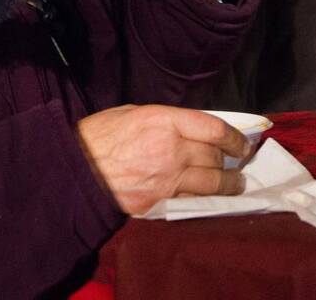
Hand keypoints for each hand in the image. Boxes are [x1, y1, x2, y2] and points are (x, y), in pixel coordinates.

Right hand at [77, 104, 251, 214]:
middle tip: (240, 161)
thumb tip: (194, 128)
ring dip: (229, 183)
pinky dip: (205, 198)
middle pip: (216, 155)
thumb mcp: (134, 113)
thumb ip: (168, 120)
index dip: (236, 138)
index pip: (215, 128)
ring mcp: (164, 179)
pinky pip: (191, 200)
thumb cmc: (99, 136)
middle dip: (232, 159)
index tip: (243, 143)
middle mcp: (170, 149)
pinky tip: (211, 197)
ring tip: (236, 183)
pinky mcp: (156, 203)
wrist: (71, 169)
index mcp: (164, 120)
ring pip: (212, 183)